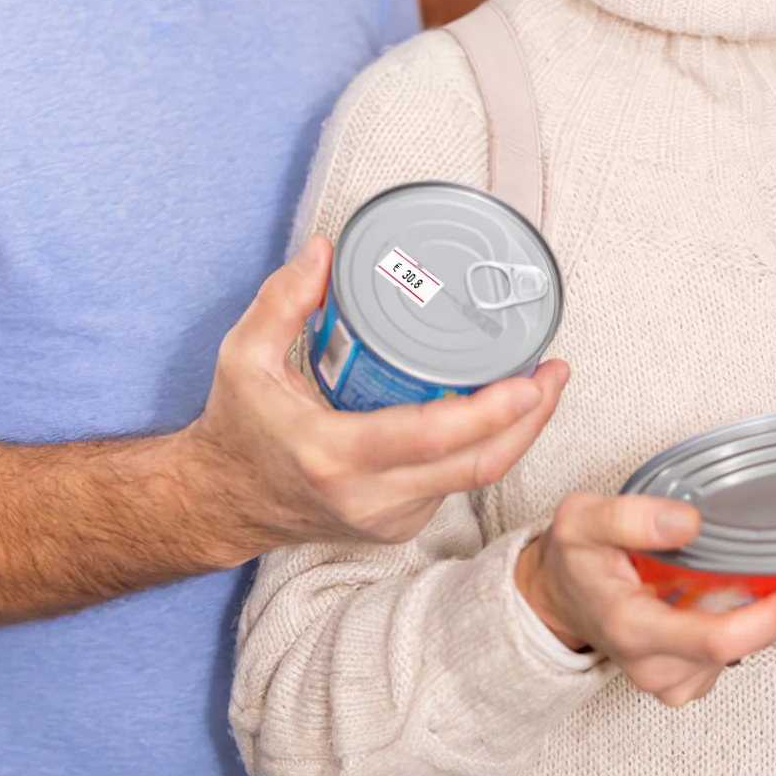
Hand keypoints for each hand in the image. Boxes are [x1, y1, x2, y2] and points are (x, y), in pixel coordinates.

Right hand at [181, 234, 568, 560]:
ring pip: (475, 479)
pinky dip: (487, 448)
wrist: (219, 503)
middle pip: (476, 466)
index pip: (434, 438)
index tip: (531, 380)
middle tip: (556, 372)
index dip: (493, 412)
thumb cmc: (238, 428)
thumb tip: (324, 250)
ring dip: (518, 433)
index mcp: (334, 455)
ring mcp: (387, 519)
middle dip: (530, 420)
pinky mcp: (398, 526)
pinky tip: (504, 412)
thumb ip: (282, 301)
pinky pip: (456, 485)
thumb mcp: (243, 358)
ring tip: (544, 384)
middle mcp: (369, 497)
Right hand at [515, 493, 775, 705]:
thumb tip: (688, 522)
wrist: (557, 595)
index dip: (770, 619)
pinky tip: (743, 594)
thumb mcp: (583, 519)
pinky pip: (728, 654)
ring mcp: (668, 677)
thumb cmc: (573, 558)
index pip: (714, 638)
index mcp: (633, 628)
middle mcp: (653, 665)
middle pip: (737, 649)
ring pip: (736, 653)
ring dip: (764, 618)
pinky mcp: (680, 677)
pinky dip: (746, 624)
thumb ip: (631, 516)